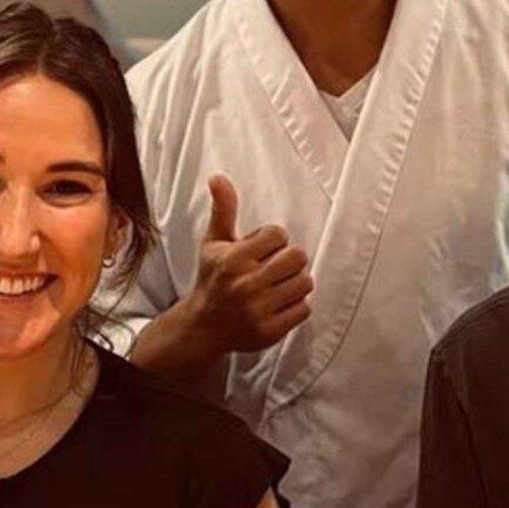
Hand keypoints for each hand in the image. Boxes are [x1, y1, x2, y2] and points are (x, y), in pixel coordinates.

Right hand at [182, 175, 312, 353]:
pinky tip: (279, 304)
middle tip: (276, 266)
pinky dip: (296, 305)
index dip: (273, 240)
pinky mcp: (270, 330)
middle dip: (289, 259)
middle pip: (298, 257)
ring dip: (295, 282)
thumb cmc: (213, 278)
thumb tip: (218, 177)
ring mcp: (259, 310)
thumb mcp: (213, 242)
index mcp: (234, 259)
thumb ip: (222, 209)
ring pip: (305, 283)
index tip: (261, 249)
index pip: (279, 234)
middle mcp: (246, 284)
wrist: (203, 326)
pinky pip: (304, 309)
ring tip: (278, 285)